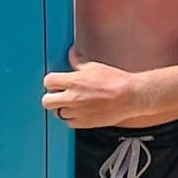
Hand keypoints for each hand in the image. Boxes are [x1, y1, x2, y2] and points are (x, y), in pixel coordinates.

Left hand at [40, 47, 171, 129]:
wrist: (130, 96)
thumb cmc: (116, 81)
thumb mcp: (95, 66)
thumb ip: (78, 62)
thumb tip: (72, 54)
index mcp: (74, 81)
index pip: (48, 81)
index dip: (52, 81)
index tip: (56, 82)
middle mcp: (73, 97)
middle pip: (46, 101)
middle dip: (51, 97)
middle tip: (60, 95)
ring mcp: (78, 112)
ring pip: (58, 113)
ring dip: (63, 108)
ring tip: (73, 103)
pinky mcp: (85, 123)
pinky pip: (69, 123)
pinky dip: (72, 118)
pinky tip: (80, 111)